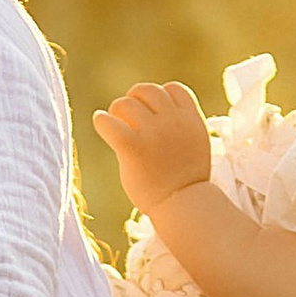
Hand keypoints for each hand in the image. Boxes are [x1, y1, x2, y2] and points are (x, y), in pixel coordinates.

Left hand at [94, 79, 212, 221]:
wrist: (182, 207)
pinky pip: (108, 122)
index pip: (173, 89)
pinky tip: (102, 125)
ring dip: (117, 112)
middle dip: (135, 101)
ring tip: (117, 128)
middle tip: (128, 120)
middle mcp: (173, 121)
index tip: (152, 114)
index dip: (160, 97)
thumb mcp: (194, 146)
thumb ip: (179, 127)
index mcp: (191, 120)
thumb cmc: (185, 184)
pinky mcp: (133, 147)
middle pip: (146, 91)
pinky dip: (101, 121)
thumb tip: (155, 114)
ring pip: (125, 103)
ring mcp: (154, 132)